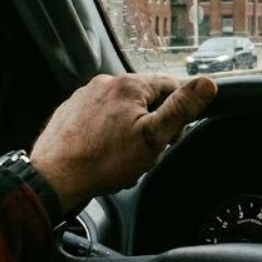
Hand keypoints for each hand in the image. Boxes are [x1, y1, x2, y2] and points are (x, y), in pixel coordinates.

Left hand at [31, 74, 217, 210]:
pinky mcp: (71, 111)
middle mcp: (105, 83)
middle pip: (146, 98)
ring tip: (123, 156)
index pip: (171, 86)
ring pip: (123, 109)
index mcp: (129, 85)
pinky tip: (104, 153)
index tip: (170, 135)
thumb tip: (207, 83)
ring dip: (130, 129)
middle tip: (146, 151)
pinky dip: (108, 132)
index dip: (177, 113)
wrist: (54, 178)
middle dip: (151, 123)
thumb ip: (182, 108)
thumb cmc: (104, 161)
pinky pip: (101, 117)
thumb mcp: (154, 136)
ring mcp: (84, 96)